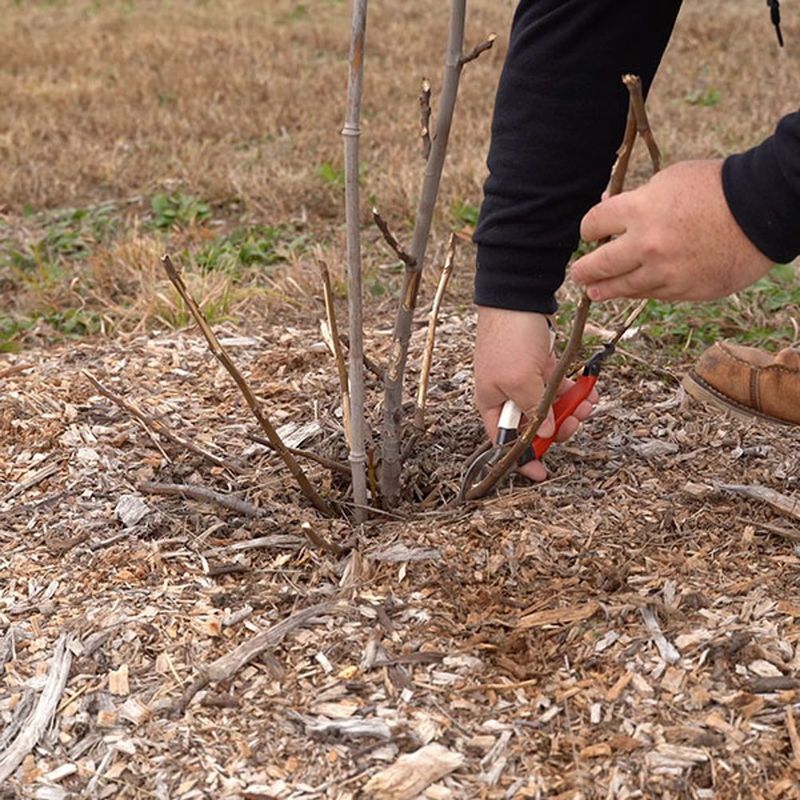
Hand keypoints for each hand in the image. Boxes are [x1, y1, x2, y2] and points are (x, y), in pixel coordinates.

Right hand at [474, 307, 597, 480]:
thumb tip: (546, 435)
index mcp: (493, 404)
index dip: (522, 459)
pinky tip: (586, 388)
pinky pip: (560, 389)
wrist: (520, 297)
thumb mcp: (519, 380)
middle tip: (573, 422)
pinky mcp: (542, 368)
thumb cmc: (509, 337)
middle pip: (534, 427)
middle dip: (557, 427)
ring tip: (586, 402)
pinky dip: (574, 391)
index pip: (504, 443)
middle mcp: (508, 396)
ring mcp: (526, 382)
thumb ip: (533, 411)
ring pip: (552, 408)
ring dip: (571, 408)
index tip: (541, 474)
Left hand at [571, 159, 773, 300]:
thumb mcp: (670, 180)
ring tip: (594, 292)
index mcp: (639, 210)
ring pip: (623, 288)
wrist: (763, 210)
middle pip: (599, 265)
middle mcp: (646, 245)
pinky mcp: (683, 290)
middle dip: (584, 270)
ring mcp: (665, 271)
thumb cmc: (716, 188)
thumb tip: (610, 211)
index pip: (593, 224)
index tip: (590, 234)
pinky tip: (632, 291)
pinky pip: (652, 295)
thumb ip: (637, 199)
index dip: (589, 230)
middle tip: (577, 274)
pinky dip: (640, 292)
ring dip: (604, 290)